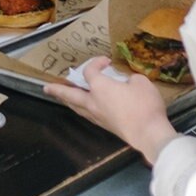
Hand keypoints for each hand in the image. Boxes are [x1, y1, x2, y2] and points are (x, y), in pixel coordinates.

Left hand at [44, 55, 178, 162]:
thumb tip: (128, 83)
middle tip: (47, 88)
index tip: (105, 61)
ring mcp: (97, 116)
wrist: (148, 133)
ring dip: (67, 100)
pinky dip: (81, 109)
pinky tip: (83, 110)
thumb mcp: (141, 83)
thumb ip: (131, 79)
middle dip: (58, 89)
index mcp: (100, 87)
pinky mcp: (105, 126)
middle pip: (70, 94)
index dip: (95, 63)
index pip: (90, 71)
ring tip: (62, 98)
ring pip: (76, 107)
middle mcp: (93, 102)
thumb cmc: (144, 105)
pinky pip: (87, 115)